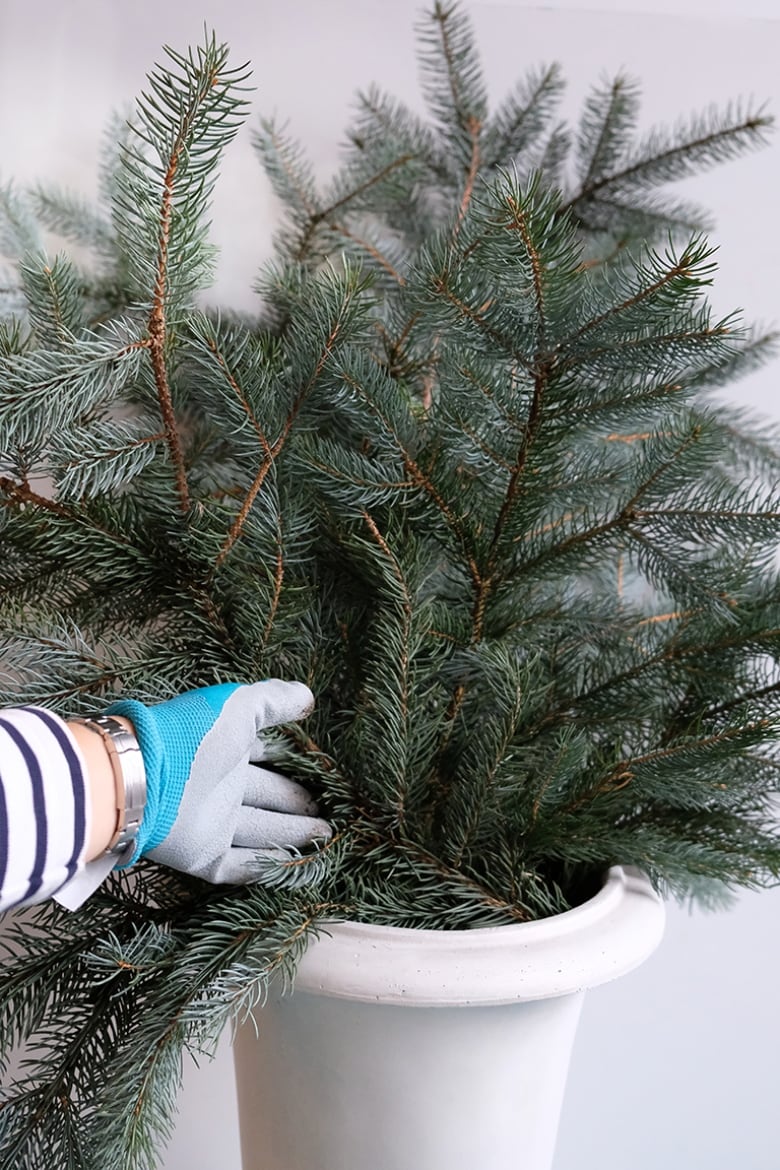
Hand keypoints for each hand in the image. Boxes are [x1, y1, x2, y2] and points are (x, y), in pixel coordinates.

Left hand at [107, 681, 330, 883]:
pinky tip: (297, 868)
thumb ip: (274, 701)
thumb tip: (308, 697)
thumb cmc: (192, 735)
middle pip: (267, 798)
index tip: (319, 768)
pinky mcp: (204, 856)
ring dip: (293, 836)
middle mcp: (221, 788)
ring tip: (327, 837)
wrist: (143, 778)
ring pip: (261, 833)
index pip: (263, 757)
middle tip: (330, 811)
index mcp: (226, 752)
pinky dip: (268, 867)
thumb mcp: (239, 708)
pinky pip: (241, 866)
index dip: (288, 762)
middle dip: (296, 803)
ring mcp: (212, 825)